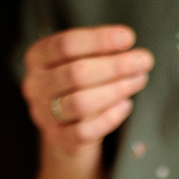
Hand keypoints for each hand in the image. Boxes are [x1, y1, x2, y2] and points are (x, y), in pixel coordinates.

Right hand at [21, 25, 154, 156]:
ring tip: (139, 80)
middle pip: (76, 73)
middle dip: (115, 65)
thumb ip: (97, 53)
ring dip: (116, 89)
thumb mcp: (80, 63)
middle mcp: (35, 86)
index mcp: (37, 58)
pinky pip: (86, 130)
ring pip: (81, 102)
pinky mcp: (59, 140)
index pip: (66, 43)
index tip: (128, 38)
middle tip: (143, 61)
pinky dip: (110, 117)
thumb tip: (126, 43)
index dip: (99, 39)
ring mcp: (44, 115)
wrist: (64, 133)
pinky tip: (126, 105)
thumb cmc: (77, 89)